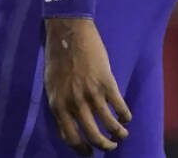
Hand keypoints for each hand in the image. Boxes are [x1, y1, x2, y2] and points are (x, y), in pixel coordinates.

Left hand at [44, 18, 129, 153]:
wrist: (68, 32)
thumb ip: (60, 103)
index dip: (81, 148)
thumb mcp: (51, 83)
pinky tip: (126, 117)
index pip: (69, 137)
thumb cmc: (57, 56)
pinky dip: (125, 116)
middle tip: (110, 146)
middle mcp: (74, 102)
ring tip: (121, 134)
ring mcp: (91, 94)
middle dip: (104, 145)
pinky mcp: (107, 84)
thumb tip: (69, 122)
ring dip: (119, 134)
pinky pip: (121, 109)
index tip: (89, 152)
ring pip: (110, 126)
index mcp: (57, 103)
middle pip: (93, 136)